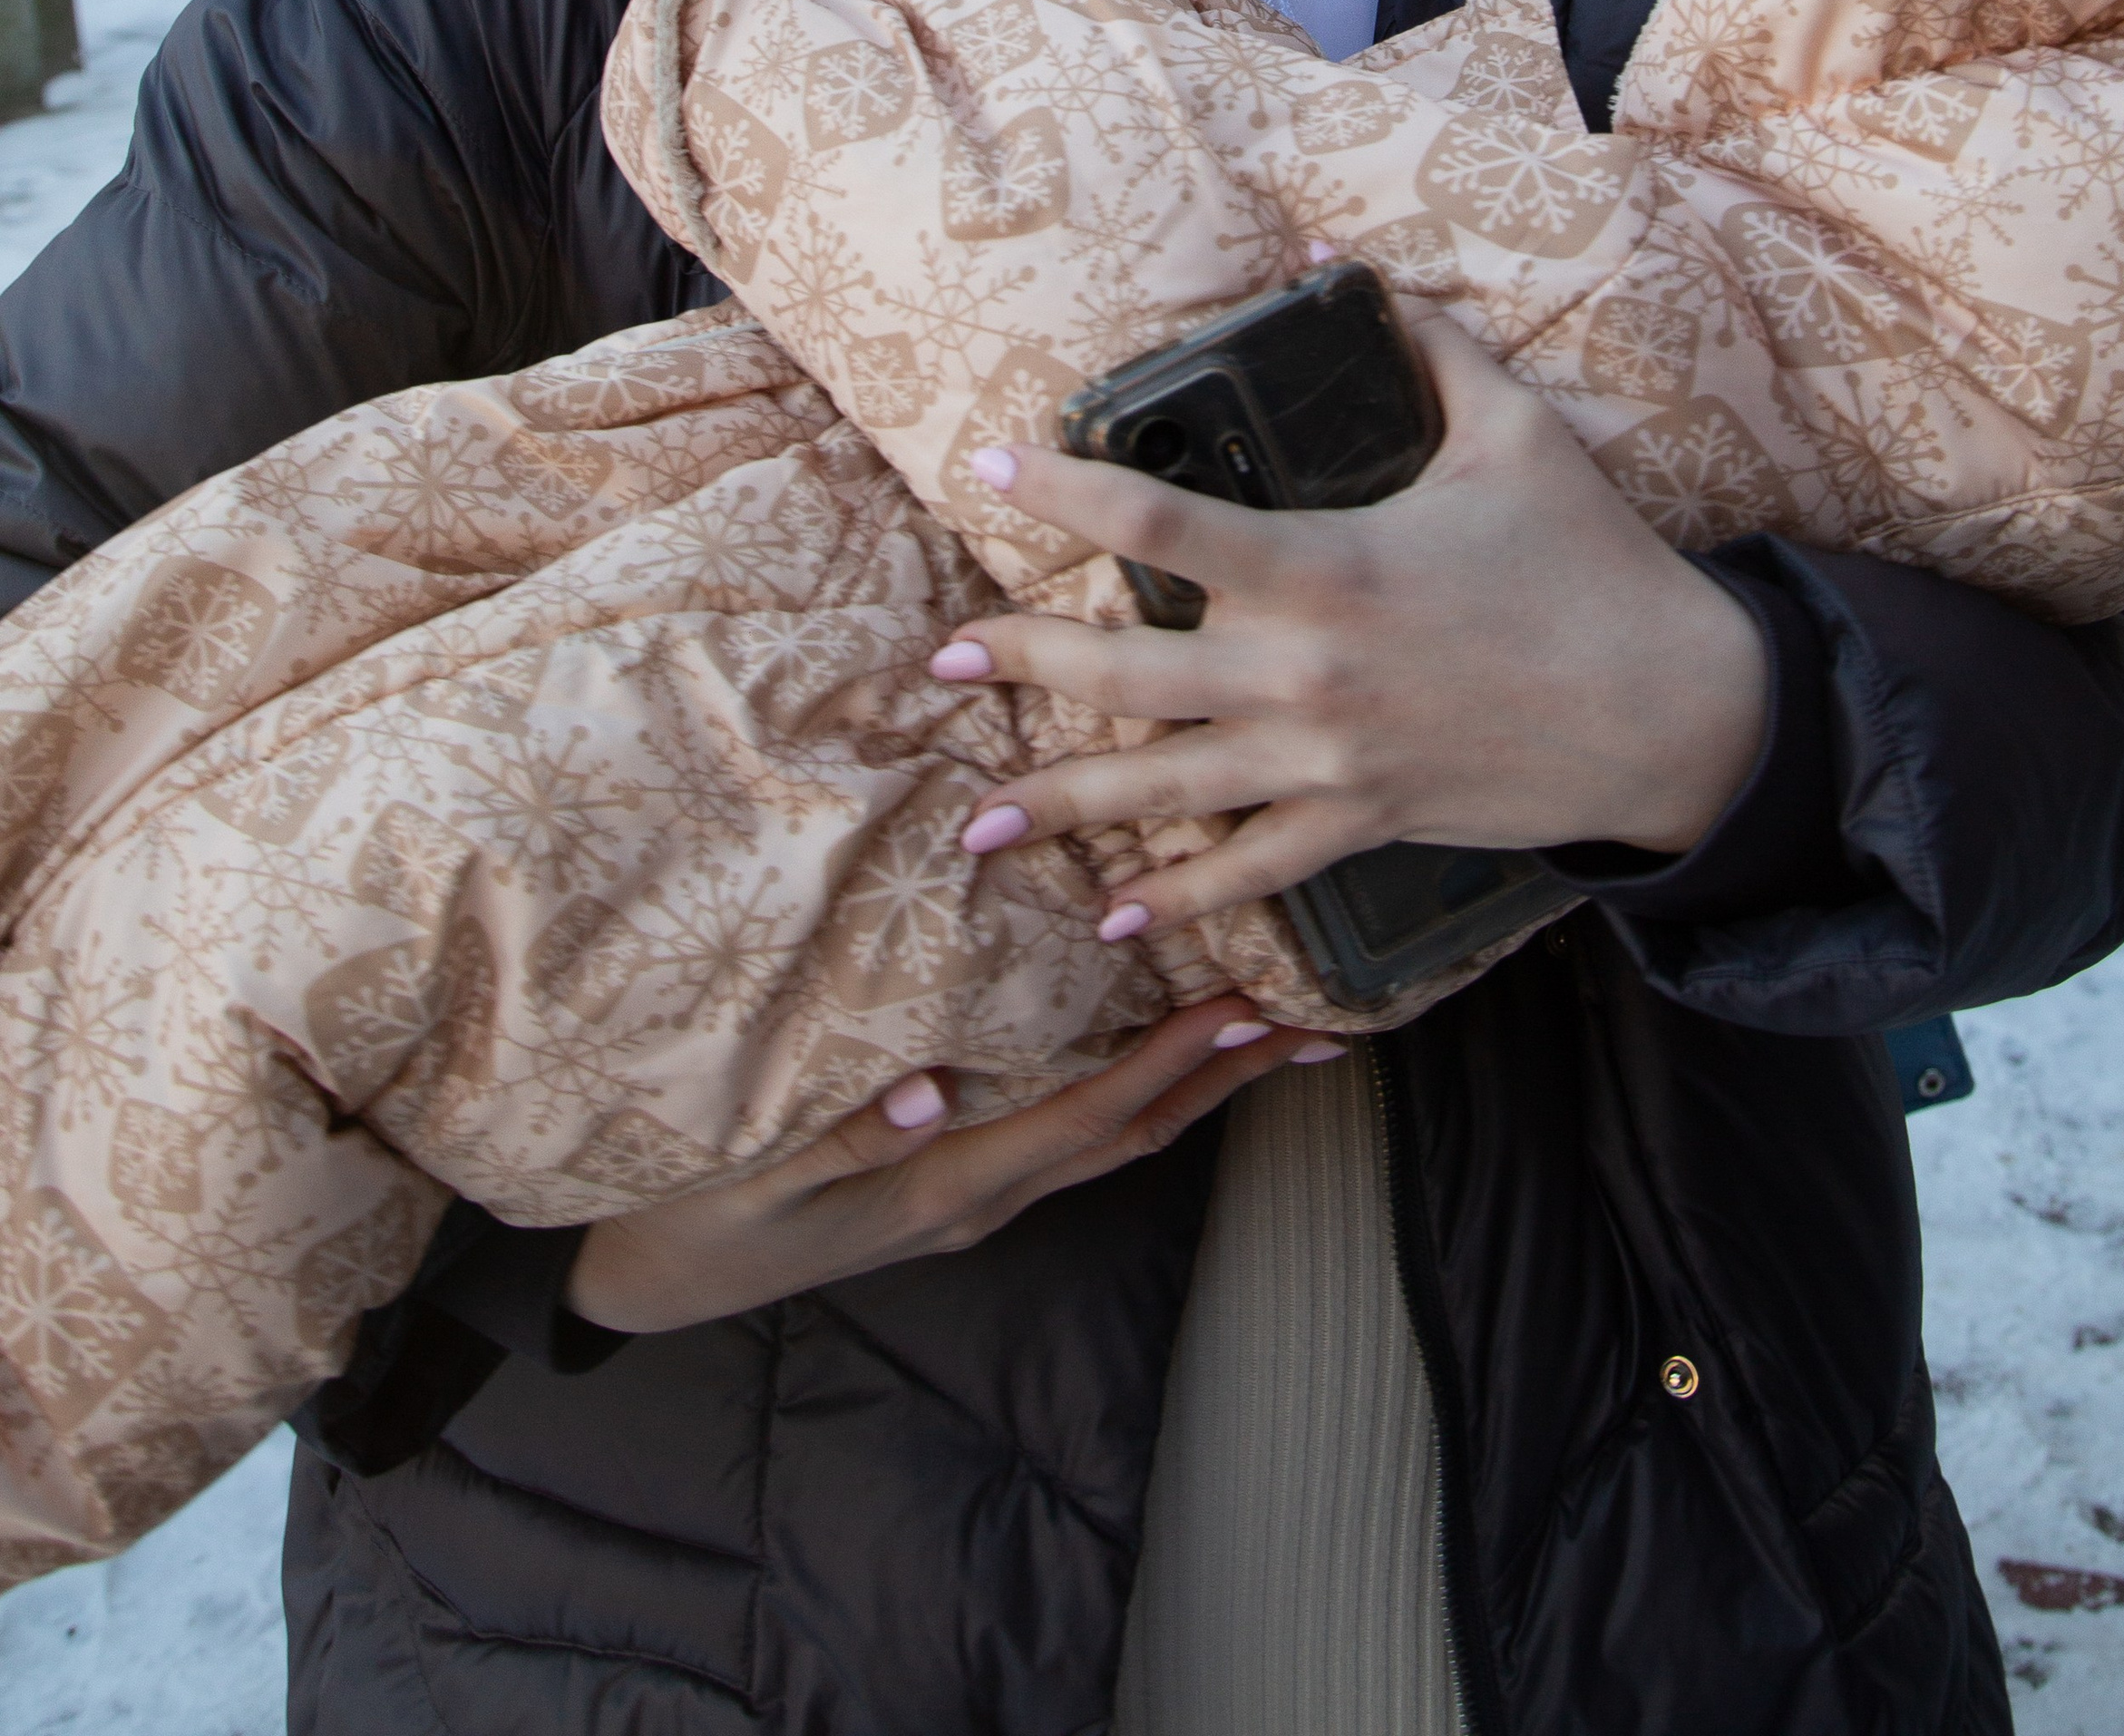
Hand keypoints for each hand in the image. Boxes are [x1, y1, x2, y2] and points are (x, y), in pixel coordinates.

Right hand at [566, 1000, 1338, 1333]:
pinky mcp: (948, 1181)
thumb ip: (831, 1133)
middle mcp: (977, 1193)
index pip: (1084, 1118)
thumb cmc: (687, 1214)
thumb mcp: (742, 1177)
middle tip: (1312, 1019)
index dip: (1165, 1064)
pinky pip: (1066, 1131)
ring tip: (1269, 1031)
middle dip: (1220, 1077)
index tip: (1240, 1008)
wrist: (641, 1284)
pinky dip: (1128, 1088)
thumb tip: (929, 1092)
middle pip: (1128, 1132)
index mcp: (942, 1183)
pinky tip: (1149, 1046)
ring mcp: (968, 1194)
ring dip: (1192, 1086)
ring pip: (1109, 1136)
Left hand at [932, 312, 1768, 943]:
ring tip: (977, 822)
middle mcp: (1306, 673)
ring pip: (1165, 789)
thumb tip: (1346, 270)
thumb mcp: (1515, 430)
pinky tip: (1114, 920)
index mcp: (1328, 567)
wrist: (1677, 711)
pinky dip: (1179, 902)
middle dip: (1023, 667)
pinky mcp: (1364, 822)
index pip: (1162, 530)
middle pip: (1126, 677)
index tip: (991, 466)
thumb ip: (1427, 344)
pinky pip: (1251, 871)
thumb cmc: (1592, 560)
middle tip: (943, 659)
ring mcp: (1328, 761)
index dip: (1065, 492)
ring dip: (1063, 804)